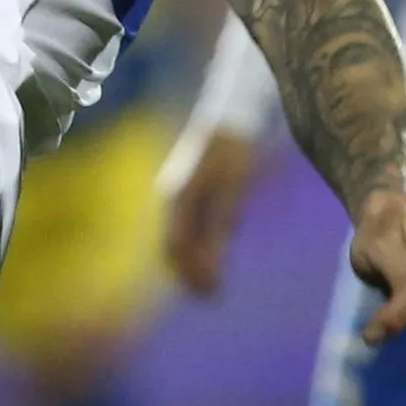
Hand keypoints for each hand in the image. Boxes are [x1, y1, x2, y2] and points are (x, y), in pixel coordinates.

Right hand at [160, 129, 257, 297]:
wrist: (235, 108)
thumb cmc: (235, 149)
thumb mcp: (232, 190)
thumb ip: (220, 228)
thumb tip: (212, 270)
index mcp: (175, 199)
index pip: (175, 248)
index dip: (192, 274)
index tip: (212, 296)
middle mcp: (169, 196)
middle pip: (171, 245)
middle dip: (188, 272)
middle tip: (212, 295)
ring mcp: (177, 190)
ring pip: (178, 236)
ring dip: (193, 259)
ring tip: (213, 280)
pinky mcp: (189, 186)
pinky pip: (186, 224)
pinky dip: (197, 244)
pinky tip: (214, 250)